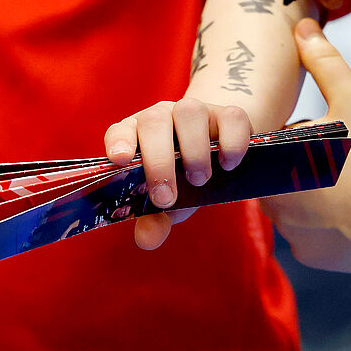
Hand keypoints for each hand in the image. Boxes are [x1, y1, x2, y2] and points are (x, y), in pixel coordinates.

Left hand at [101, 96, 251, 250]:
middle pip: (154, 121)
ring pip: (190, 112)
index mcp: (138, 134)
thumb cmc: (182, 177)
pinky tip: (228, 165)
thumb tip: (147, 239)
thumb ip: (155, 220)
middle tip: (166, 197)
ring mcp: (196, 110)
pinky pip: (231, 117)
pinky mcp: (229, 113)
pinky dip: (231, 142)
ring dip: (194, 150)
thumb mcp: (169, 201)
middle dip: (158, 161)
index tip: (120, 160)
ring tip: (199, 180)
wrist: (219, 152)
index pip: (120, 129)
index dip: (118, 141)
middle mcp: (163, 115)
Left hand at [265, 19, 350, 273]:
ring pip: (297, 206)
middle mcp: (273, 203)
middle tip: (345, 157)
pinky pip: (313, 236)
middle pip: (282, 175)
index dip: (300, 136)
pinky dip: (330, 225)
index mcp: (275, 162)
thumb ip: (325, 62)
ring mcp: (292, 234)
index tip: (326, 135)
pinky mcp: (313, 256)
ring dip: (317, 195)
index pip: (272, 144)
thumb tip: (304, 27)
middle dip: (307, 165)